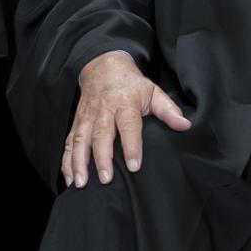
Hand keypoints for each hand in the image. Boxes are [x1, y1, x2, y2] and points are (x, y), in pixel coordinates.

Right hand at [62, 51, 190, 188]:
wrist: (102, 66)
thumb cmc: (131, 85)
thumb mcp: (152, 92)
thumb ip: (168, 110)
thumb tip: (185, 126)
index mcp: (124, 103)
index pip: (128, 125)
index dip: (131, 145)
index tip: (134, 166)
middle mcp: (103, 111)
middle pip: (100, 135)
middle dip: (101, 158)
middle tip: (106, 179)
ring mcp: (87, 117)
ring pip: (79, 140)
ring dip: (79, 162)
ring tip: (80, 183)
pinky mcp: (76, 123)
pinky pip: (68, 143)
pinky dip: (66, 161)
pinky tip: (68, 178)